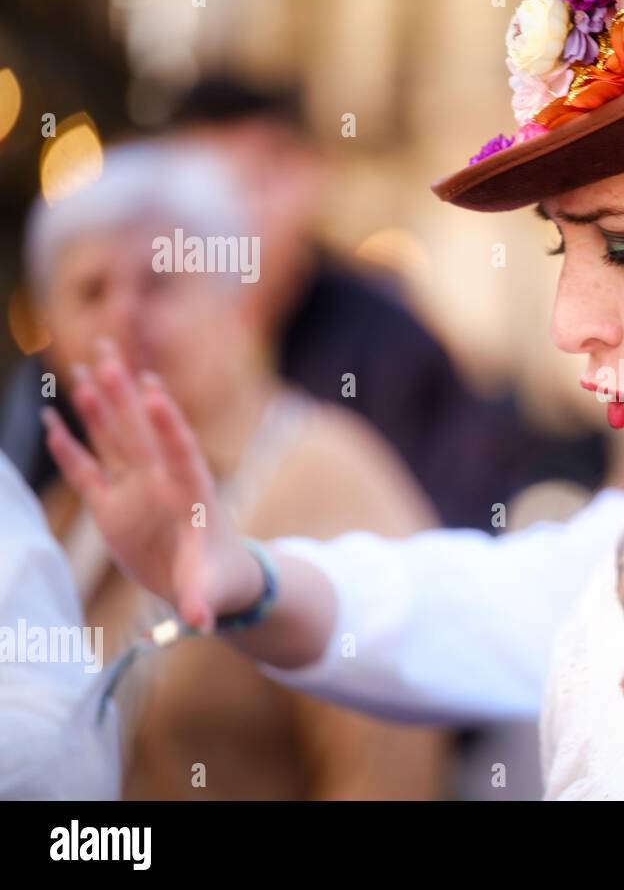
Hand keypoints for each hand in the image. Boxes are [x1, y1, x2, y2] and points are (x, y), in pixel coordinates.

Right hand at [42, 338, 261, 631]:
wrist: (213, 582)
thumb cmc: (221, 579)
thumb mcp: (212, 592)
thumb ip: (203, 602)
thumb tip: (200, 622)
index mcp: (193, 493)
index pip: (180, 452)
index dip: (167, 423)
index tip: (154, 390)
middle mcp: (162, 483)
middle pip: (142, 431)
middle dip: (126, 393)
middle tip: (110, 351)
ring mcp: (136, 491)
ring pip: (114, 440)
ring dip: (100, 406)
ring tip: (84, 368)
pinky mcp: (113, 508)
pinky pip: (87, 472)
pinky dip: (70, 448)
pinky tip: (52, 419)